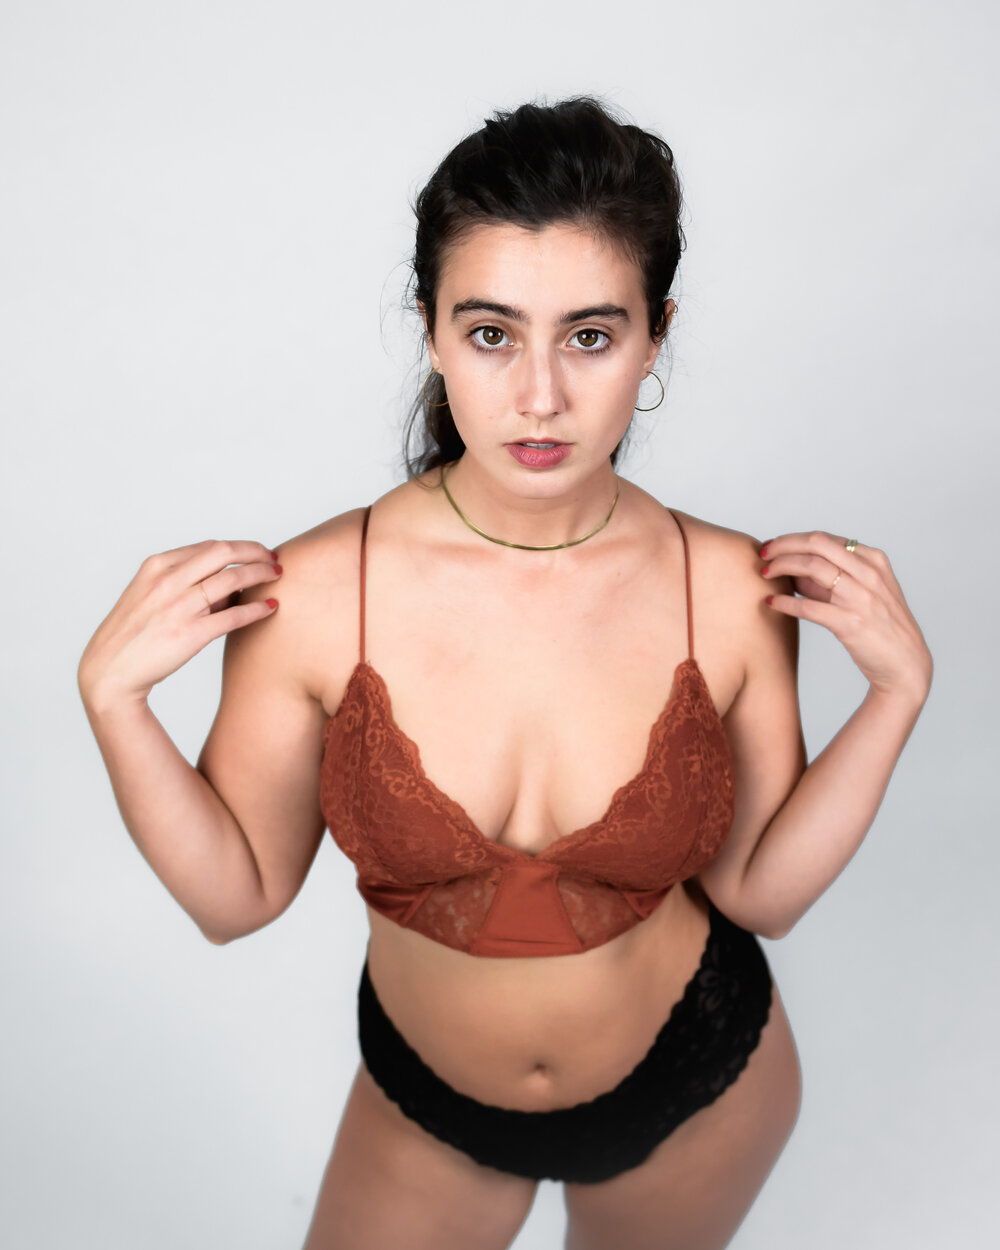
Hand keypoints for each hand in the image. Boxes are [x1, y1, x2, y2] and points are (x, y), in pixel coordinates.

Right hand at [78, 539, 281, 709]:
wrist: (110, 671)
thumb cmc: (134, 634)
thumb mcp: (150, 596)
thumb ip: (183, 584)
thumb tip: (227, 584)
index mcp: (156, 566)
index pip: (209, 547)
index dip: (239, 547)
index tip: (256, 552)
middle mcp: (168, 581)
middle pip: (224, 552)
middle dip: (255, 552)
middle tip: (273, 559)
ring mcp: (179, 606)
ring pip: (233, 579)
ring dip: (261, 574)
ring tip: (278, 577)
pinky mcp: (191, 633)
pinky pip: (234, 615)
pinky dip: (257, 609)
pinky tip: (270, 608)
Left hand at [759, 531, 932, 703]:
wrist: (905, 664)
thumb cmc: (880, 627)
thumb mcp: (864, 592)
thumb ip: (832, 579)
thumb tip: (792, 569)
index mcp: (873, 560)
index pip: (824, 539)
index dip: (792, 540)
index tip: (773, 547)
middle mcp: (869, 574)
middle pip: (816, 544)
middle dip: (783, 546)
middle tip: (762, 555)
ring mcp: (862, 597)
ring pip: (812, 568)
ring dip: (781, 568)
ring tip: (764, 575)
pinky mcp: (851, 623)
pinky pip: (808, 607)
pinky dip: (785, 602)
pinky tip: (772, 603)